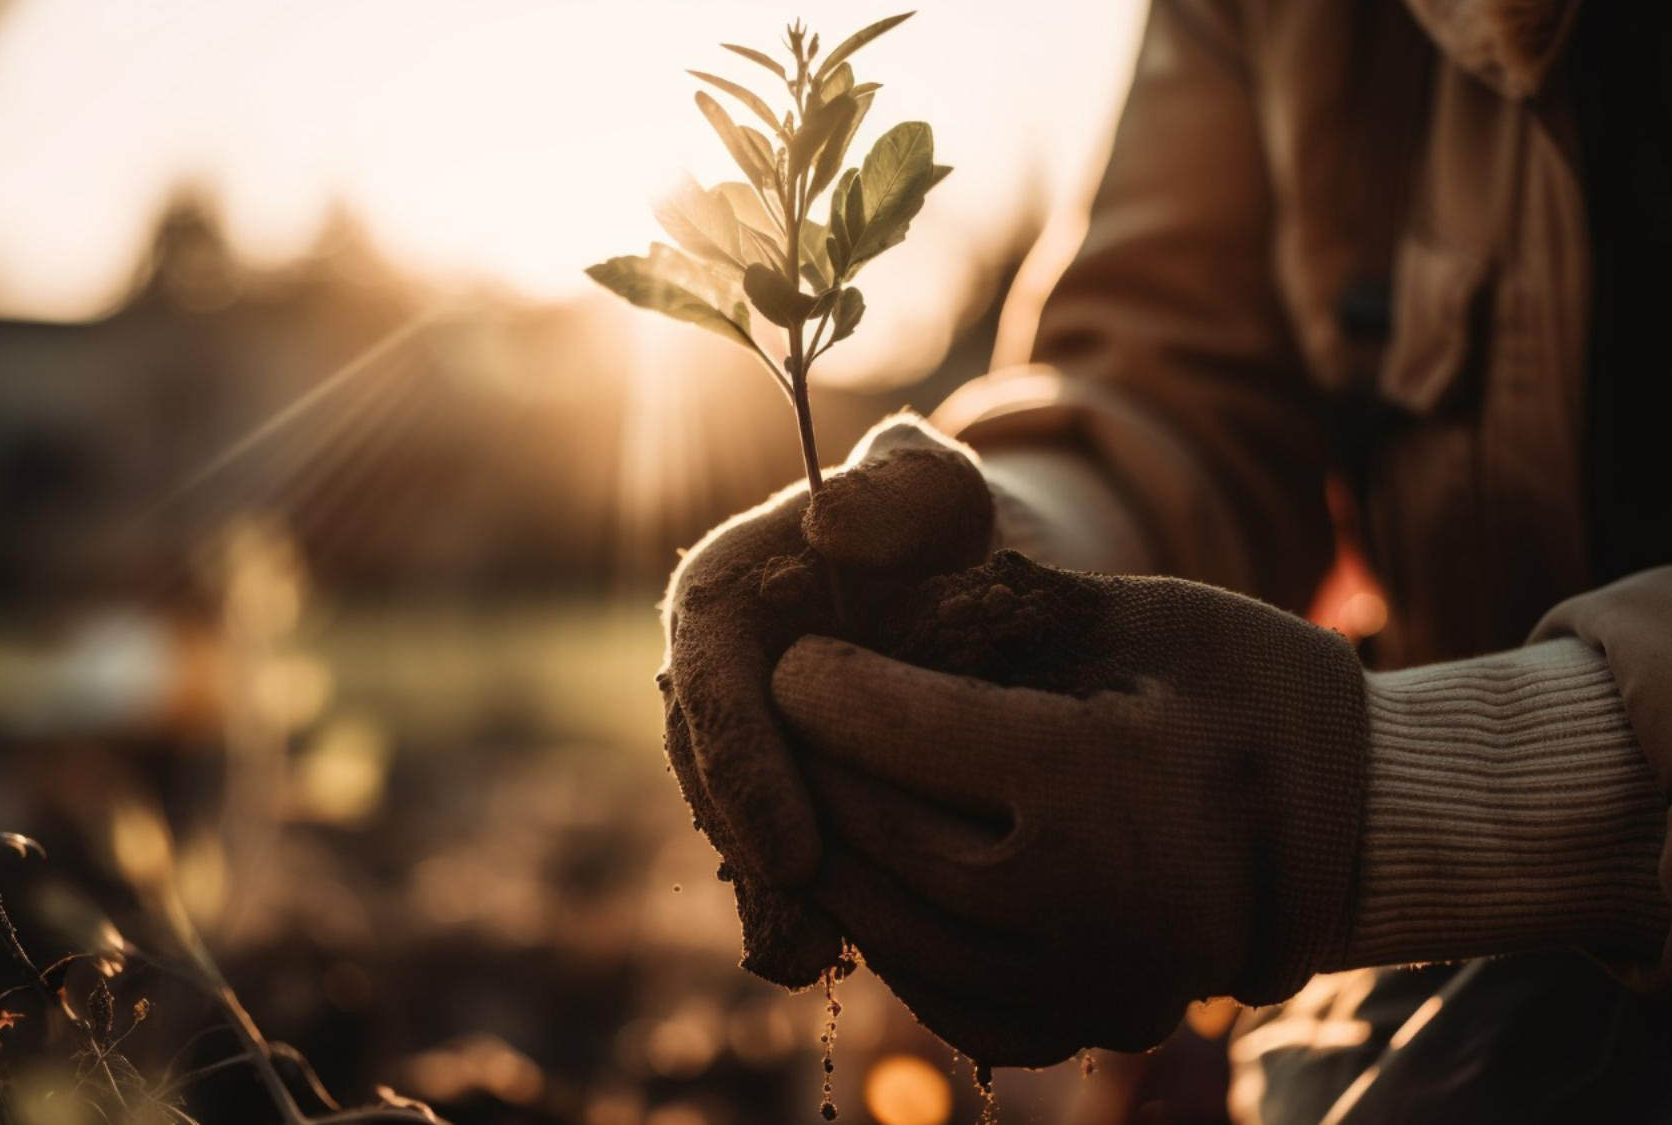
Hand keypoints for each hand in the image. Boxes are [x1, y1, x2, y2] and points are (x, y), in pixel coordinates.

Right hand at [659, 414, 994, 986]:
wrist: (963, 587)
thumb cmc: (946, 527)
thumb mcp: (937, 488)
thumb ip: (896, 486)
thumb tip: (832, 525)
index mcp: (721, 595)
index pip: (708, 681)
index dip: (742, 770)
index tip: (794, 845)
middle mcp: (711, 674)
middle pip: (708, 772)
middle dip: (752, 847)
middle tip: (810, 915)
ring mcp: (736, 738)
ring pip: (731, 823)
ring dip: (768, 892)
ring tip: (821, 955)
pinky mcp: (771, 790)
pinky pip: (766, 851)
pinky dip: (797, 904)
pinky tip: (840, 959)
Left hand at [770, 552, 1368, 1063]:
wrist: (1366, 825)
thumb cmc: (1259, 692)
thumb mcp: (1156, 614)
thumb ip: (1012, 608)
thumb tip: (873, 607)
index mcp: (1102, 777)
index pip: (905, 731)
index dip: (828, 689)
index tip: (796, 659)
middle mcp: (1086, 898)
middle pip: (882, 835)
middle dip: (815, 770)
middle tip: (783, 722)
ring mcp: (1090, 979)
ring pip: (897, 929)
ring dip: (836, 859)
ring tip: (814, 794)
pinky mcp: (1091, 1023)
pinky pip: (949, 998)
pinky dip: (896, 936)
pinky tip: (878, 879)